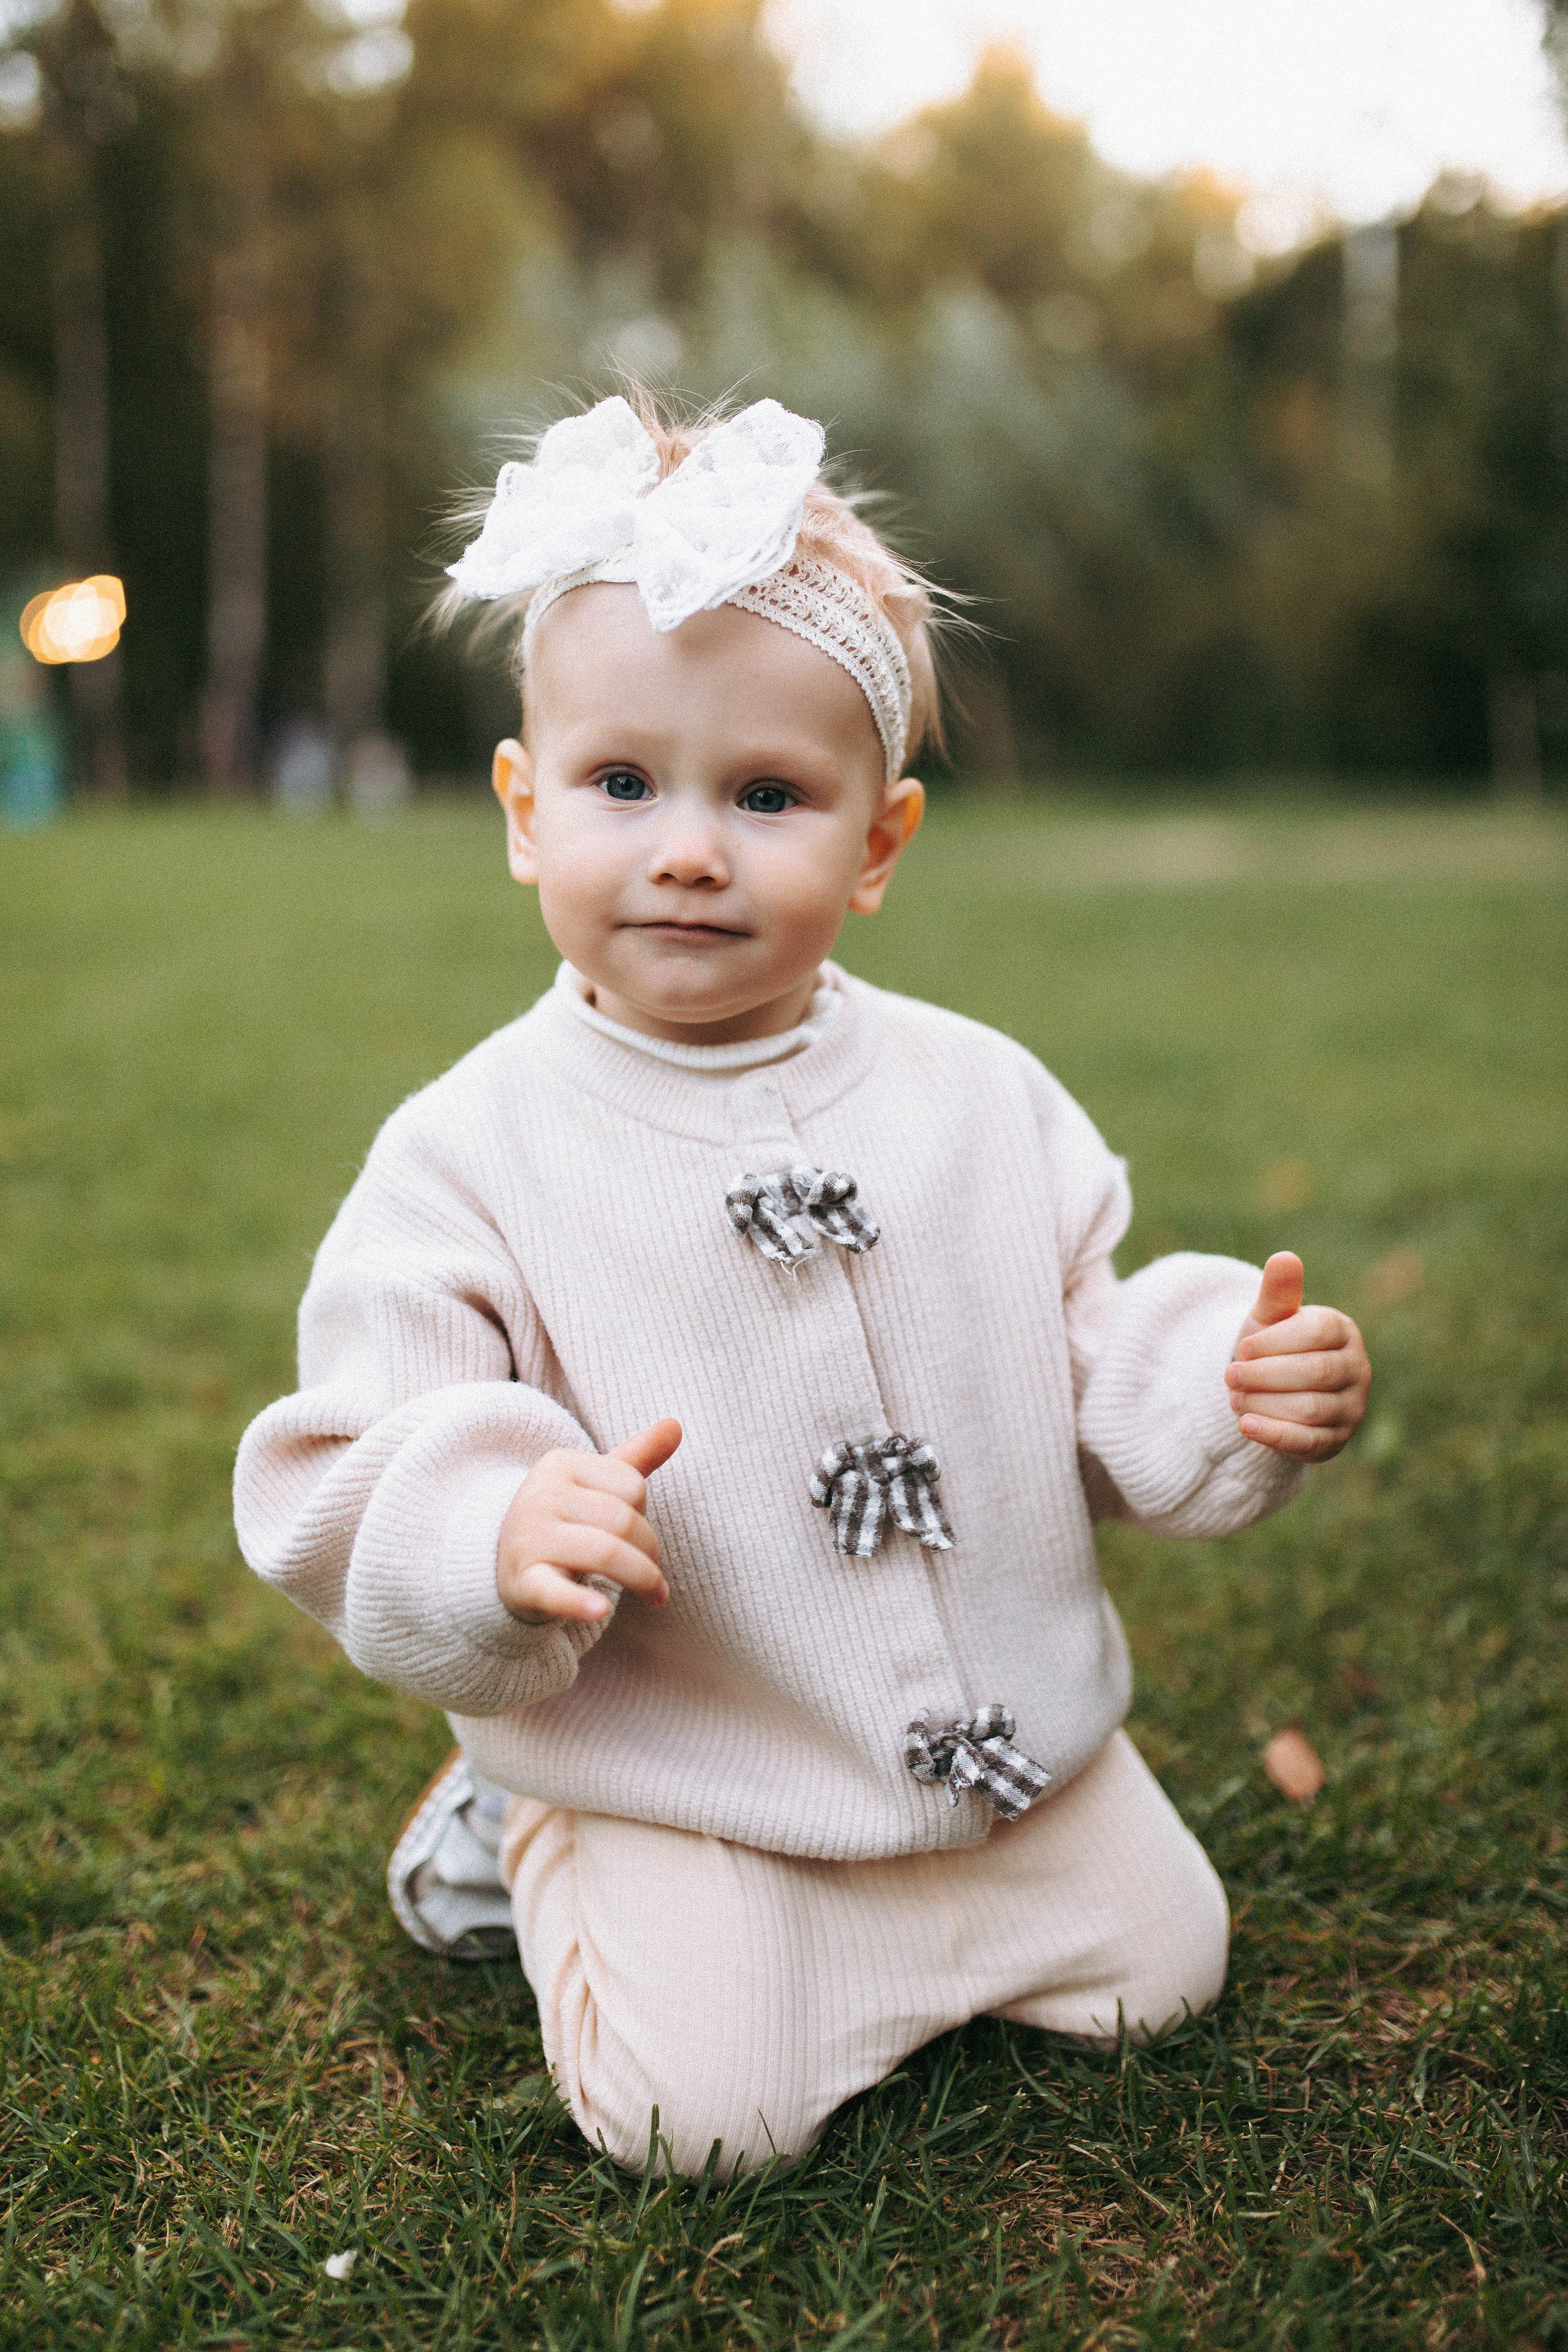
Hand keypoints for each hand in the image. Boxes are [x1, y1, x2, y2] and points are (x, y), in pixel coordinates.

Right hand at [497, 1418, 682, 1624]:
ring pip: (606, 1554)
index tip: (631, 1530)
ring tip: (655, 1596)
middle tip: (653, 1574)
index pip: (632, 1487)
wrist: (501, 1562)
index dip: (643, 1513)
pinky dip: (579, 1603)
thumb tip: (676, 1424)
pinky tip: (600, 1611)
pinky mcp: (523, 1583)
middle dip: (650, 1552)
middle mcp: (541, 1497)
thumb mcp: (595, 1483)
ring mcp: (529, 1540)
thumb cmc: (564, 1518)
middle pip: (623, 1522)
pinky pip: (555, 1592)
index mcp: (559, 1464)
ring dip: (643, 1579)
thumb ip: (636, 1456)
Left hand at [1224, 1253, 1369, 1461]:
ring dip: (1264, 1403)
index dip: (1274, 1342)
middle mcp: (1357, 1369)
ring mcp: (1351, 1407)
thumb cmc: (1273, 1346)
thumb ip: (1278, 1292)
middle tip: (1229, 1376)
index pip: (1316, 1333)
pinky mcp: (1336, 1441)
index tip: (1242, 1348)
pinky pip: (1308, 1441)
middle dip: (1264, 1375)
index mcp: (1343, 1331)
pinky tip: (1245, 1426)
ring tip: (1234, 1398)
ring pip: (1309, 1408)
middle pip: (1313, 1372)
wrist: (1271, 1391)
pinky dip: (1274, 1434)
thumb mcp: (1270, 1318)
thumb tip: (1284, 1257)